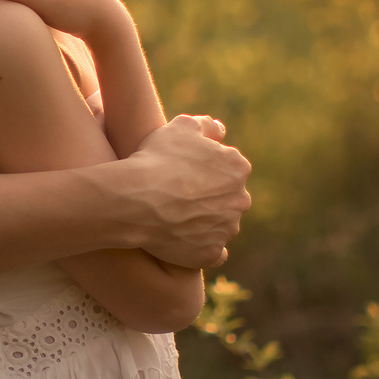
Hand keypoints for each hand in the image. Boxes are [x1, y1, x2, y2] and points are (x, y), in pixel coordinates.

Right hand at [122, 115, 250, 269]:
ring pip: (221, 225)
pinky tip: (185, 241)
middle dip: (210, 198)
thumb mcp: (181, 127)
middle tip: (179, 196)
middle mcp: (240, 199)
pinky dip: (202, 248)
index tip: (184, 173)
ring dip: (206, 222)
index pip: (227, 168)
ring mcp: (227, 229)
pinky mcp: (211, 253)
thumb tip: (220, 131)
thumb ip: (206, 126)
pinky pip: (213, 253)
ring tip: (176, 218)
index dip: (204, 170)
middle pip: (228, 198)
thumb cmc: (158, 160)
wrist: (137, 200)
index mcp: (237, 167)